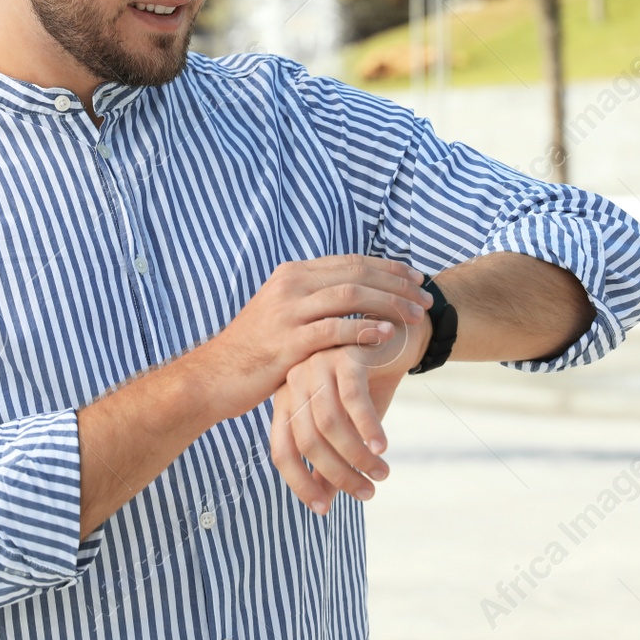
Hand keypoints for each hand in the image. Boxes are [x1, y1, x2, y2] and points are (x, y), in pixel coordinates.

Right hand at [190, 255, 430, 424]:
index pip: (350, 261)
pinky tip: (387, 335)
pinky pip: (333, 330)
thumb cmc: (254, 351)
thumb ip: (312, 300)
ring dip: (389, 303)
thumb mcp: (281, 314)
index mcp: (291, 274)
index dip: (388, 268)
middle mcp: (290, 286)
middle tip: (426, 299)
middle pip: (356, 274)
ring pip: (350, 295)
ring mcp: (287, 313)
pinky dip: (364, 329)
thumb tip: (348, 293)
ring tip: (416, 317)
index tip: (416, 278)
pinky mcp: (287, 342)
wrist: (214, 377)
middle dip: (397, 284)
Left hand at [269, 292, 432, 513]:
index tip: (324, 510)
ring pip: (330, 424)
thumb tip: (323, 501)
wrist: (395, 335)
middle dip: (338, 474)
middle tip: (367, 493)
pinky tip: (383, 447)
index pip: (281, 450)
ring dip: (357, 457)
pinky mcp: (344, 355)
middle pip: (307, 441)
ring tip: (382, 473)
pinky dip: (368, 428)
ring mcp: (317, 365)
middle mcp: (294, 382)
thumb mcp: (348, 424)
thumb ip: (330, 456)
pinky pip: (353, 401)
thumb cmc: (367, 383)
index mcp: (286, 399)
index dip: (299, 483)